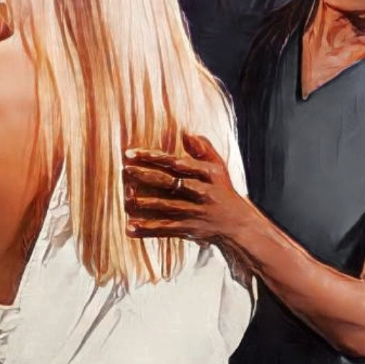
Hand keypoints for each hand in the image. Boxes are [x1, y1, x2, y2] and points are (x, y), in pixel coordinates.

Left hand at [123, 133, 249, 243]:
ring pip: (168, 206)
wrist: (238, 225)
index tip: (132, 153)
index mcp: (207, 174)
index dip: (154, 157)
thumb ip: (203, 149)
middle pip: (170, 182)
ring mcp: (195, 212)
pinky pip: (166, 229)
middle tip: (126, 170)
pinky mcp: (189, 229)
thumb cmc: (223, 191)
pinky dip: (148, 229)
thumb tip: (186, 133)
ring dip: (146, 203)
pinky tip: (130, 227)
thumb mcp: (218, 168)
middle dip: (147, 175)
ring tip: (127, 198)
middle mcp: (202, 192)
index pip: (177, 162)